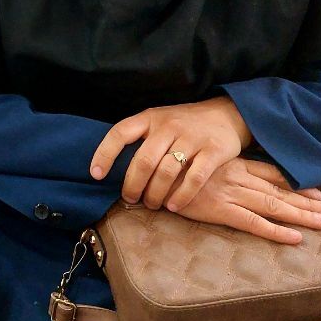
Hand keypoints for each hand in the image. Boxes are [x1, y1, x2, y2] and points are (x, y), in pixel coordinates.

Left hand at [91, 96, 252, 210]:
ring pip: (166, 172)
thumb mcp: (159, 121)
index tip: (96, 175)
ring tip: (152, 204)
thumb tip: (113, 169)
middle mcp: (168, 126)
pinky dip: (182, 196)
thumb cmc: (184, 124)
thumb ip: (140, 138)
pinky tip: (174, 206)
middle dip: (133, 185)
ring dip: (155, 194)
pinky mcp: (213, 151)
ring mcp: (191, 137)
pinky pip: (194, 178)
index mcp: (150, 117)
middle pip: (143, 160)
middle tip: (130, 199)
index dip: (104, 154)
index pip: (119, 133)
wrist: (225, 114)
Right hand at [172, 158, 320, 244]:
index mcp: (231, 164)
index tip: (317, 193)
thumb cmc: (167, 164)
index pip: (270, 174)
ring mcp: (229, 193)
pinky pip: (253, 223)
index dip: (294, 185)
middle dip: (307, 202)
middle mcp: (236, 177)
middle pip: (278, 191)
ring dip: (300, 215)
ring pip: (273, 205)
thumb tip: (222, 173)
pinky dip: (275, 231)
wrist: (146, 168)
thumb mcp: (194, 159)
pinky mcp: (219, 209)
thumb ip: (211, 166)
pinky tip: (294, 238)